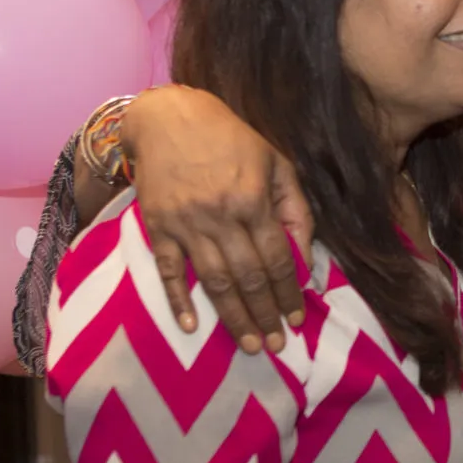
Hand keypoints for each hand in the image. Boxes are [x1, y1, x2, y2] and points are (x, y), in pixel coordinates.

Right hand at [121, 86, 316, 353]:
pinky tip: (191, 326)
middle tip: (275, 345)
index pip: (277, 259)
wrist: (168, 117)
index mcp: (253, 200)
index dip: (289, 293)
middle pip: (248, 277)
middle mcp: (220, 216)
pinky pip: (168, 270)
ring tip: (248, 344)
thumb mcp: (276, 164)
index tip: (297, 320)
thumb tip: (305, 257)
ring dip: (232, 317)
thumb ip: (296, 209)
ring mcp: (186, 224)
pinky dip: (178, 300)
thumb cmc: (231, 139)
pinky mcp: (157, 226)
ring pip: (214, 280)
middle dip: (265, 314)